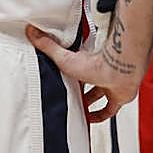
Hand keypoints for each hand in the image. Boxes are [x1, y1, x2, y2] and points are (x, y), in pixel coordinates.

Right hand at [27, 25, 141, 122]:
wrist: (119, 69)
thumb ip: (48, 46)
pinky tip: (90, 120)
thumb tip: (32, 32)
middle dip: (77, 90)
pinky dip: (99, 116)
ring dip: (87, 103)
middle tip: (66, 99)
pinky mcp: (117, 97)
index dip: (67, 74)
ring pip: (98, 95)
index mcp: (86, 61)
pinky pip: (108, 110)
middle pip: (86, 82)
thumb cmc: (97, 61)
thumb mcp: (64, 57)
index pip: (75, 66)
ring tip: (75, 112)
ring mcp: (109, 85)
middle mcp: (98, 73)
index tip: (58, 81)